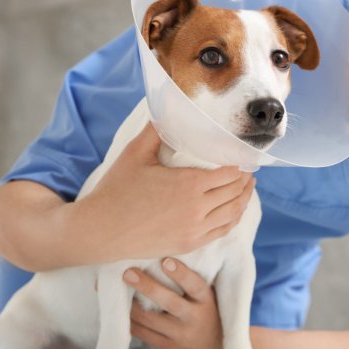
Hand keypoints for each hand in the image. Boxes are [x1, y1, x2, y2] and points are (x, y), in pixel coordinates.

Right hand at [77, 122, 255, 261]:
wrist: (100, 231)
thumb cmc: (116, 190)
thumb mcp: (135, 154)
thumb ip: (156, 129)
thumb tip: (166, 104)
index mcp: (189, 185)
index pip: (230, 174)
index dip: (241, 166)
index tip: (244, 158)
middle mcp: (197, 209)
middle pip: (235, 193)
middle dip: (245, 181)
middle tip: (248, 171)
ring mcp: (195, 230)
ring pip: (232, 214)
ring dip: (243, 200)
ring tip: (246, 189)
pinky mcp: (189, 245)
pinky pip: (221, 231)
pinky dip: (232, 219)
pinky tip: (233, 211)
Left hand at [123, 258, 228, 348]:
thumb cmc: (209, 317)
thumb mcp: (210, 300)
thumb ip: (194, 284)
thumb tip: (170, 253)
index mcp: (206, 302)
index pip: (195, 285)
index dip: (181, 273)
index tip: (166, 261)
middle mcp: (194, 318)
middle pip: (168, 301)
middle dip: (146, 286)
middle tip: (128, 273)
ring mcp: (180, 335)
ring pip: (148, 318)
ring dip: (129, 303)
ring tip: (115, 289)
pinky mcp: (167, 348)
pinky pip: (143, 333)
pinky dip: (129, 320)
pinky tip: (118, 309)